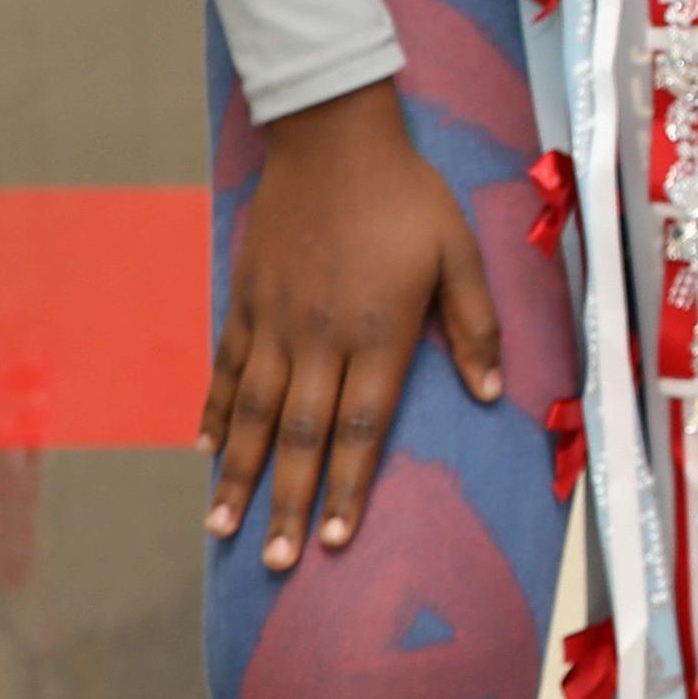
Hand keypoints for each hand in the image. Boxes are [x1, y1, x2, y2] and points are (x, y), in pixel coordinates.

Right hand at [204, 81, 502, 568]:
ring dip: (237, 475)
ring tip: (222, 528)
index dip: (348, 487)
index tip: (334, 541)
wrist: (332, 136)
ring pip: (250, 413)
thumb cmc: (407, 195)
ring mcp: (276, 321)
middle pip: (299, 437)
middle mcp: (321, 338)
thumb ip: (476, 325)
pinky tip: (204, 453)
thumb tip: (493, 393)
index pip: (362, 428)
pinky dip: (214, 413)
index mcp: (378, 333)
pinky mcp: (247, 300)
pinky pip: (226, 368)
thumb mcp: (460, 252)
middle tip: (274, 562)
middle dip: (285, 504)